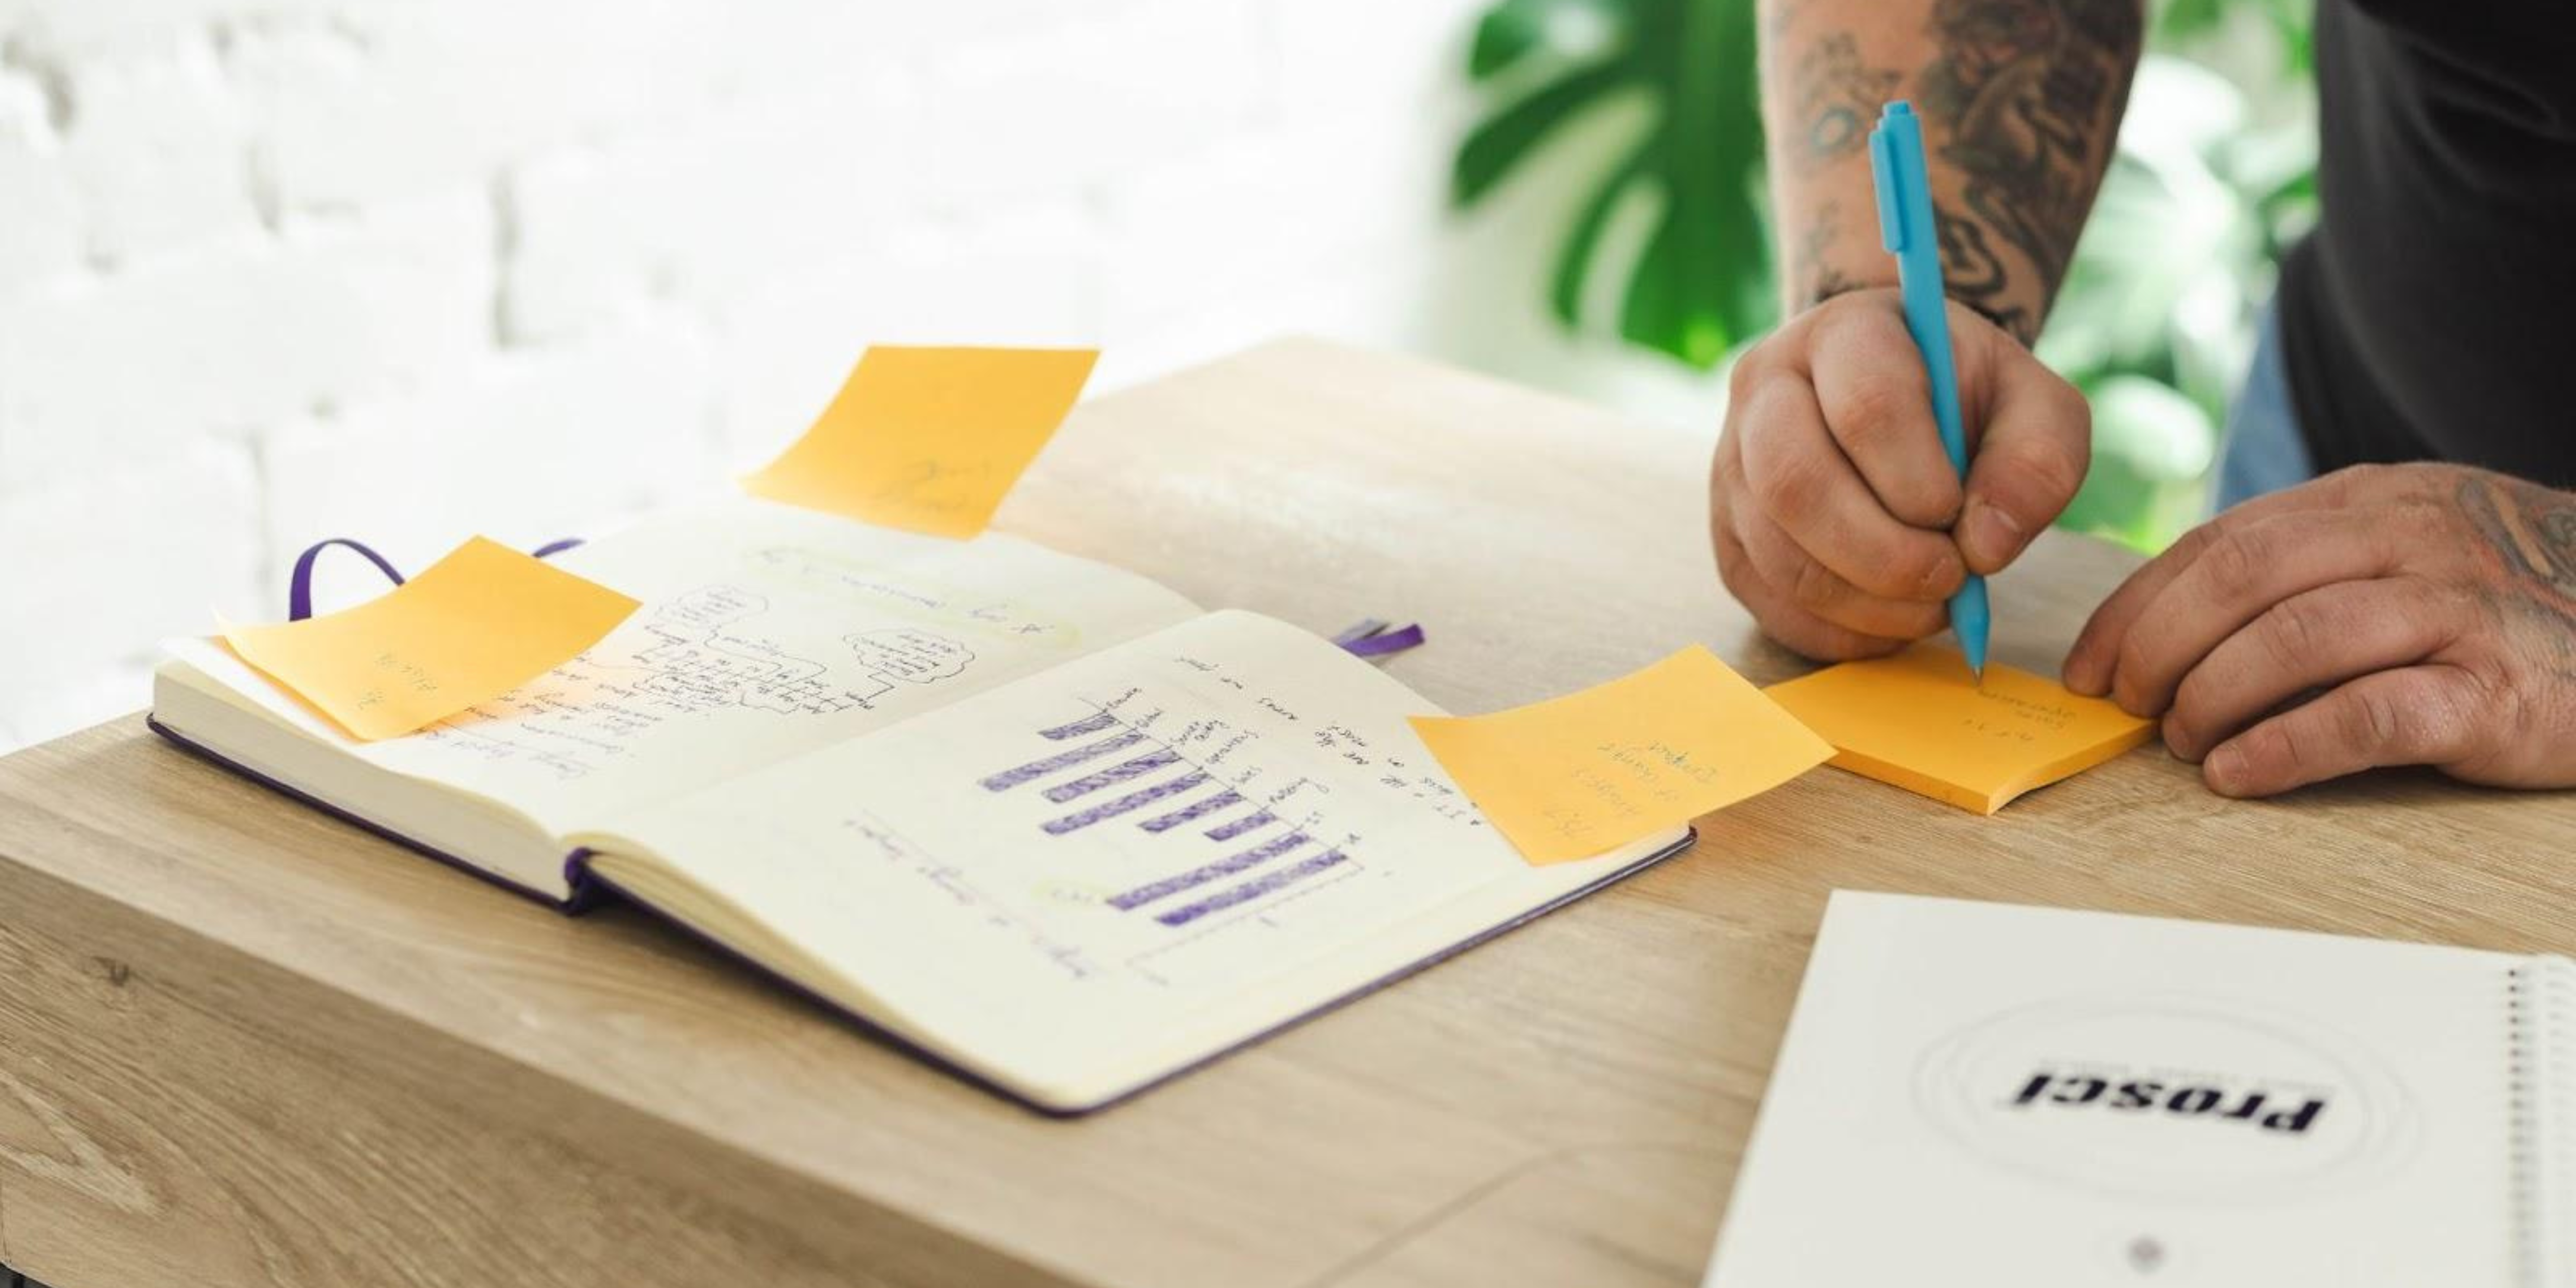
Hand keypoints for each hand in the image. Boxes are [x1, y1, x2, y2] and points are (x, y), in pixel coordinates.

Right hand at [1712, 289, 2091, 659]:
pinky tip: (1891, 618)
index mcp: (1843, 333)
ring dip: (1866, 602)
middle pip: (1795, 483)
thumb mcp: (2034, 404)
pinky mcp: (1728, 535)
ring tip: (1931, 605)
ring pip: (1778, 553)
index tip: (1960, 513)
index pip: (1866, 408)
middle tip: (1949, 579)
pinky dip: (1838, 631)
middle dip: (1883, 554)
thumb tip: (1986, 546)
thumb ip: (2037, 461)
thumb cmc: (1968, 401)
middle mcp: (1764, 390)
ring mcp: (1731, 465)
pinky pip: (1769, 602)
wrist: (1900, 401)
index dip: (1918, 481)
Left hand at [2063, 463, 2575, 796]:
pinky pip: (2370, 713)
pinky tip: (2241, 772)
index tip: (2090, 664)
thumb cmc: (2508, 602)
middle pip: (2243, 579)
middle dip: (2160, 646)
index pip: (2220, 543)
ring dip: (2213, 694)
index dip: (2138, 606)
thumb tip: (2176, 629)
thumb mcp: (2404, 552)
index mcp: (2370, 503)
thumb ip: (2307, 571)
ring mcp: (2457, 612)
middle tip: (2127, 705)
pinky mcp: (2497, 692)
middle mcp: (2409, 541)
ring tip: (2181, 742)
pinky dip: (2288, 745)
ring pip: (2296, 638)